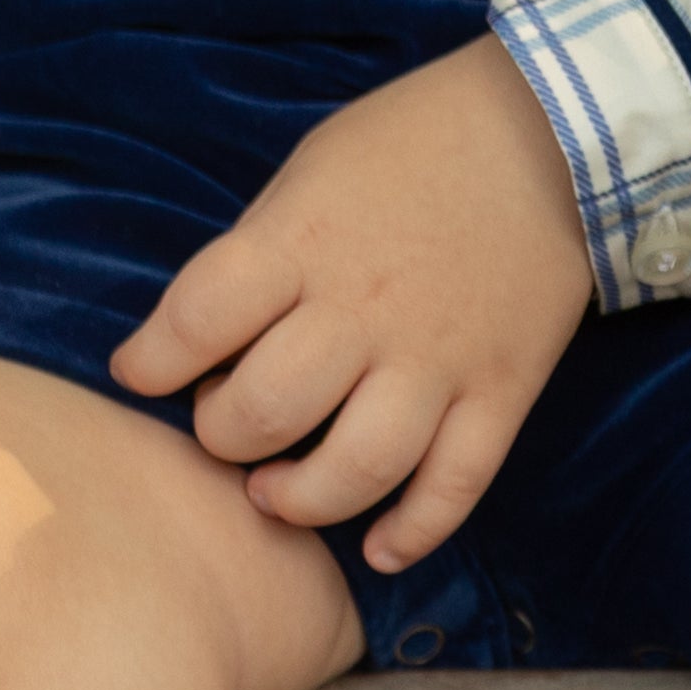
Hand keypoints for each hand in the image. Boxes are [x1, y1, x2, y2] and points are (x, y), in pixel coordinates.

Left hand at [110, 36, 595, 570]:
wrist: (549, 141)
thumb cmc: (411, 147)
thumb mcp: (310, 174)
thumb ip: (264, 253)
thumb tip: (219, 337)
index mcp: (304, 244)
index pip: (199, 320)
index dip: (153, 360)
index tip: (141, 374)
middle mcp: (364, 313)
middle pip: (266, 410)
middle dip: (223, 436)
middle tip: (224, 430)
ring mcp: (438, 363)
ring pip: (358, 467)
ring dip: (303, 499)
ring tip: (279, 494)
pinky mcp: (501, 394)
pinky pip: (455, 487)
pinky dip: (414, 531)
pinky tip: (379, 548)